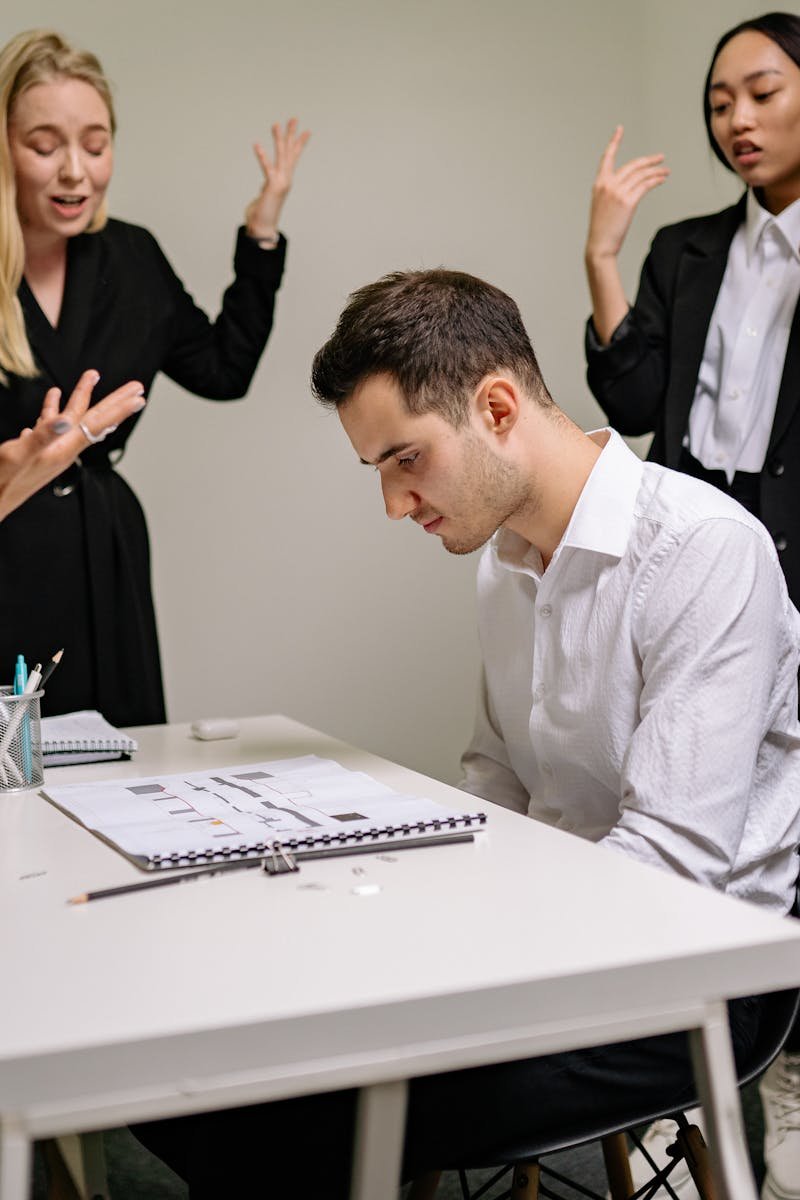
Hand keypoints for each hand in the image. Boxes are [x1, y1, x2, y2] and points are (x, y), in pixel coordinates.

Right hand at [0, 371, 145, 521]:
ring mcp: (51, 449)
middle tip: (137, 387)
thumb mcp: (20, 454)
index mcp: (63, 448)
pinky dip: (53, 409)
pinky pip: (51, 424)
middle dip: (116, 402)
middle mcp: (63, 448)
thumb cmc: (3, 481)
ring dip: (83, 398)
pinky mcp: (37, 449)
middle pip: (95, 420)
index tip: (139, 396)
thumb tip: (65, 419)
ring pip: (73, 418)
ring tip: (92, 378)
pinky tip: (53, 400)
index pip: (97, 423)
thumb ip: (43, 435)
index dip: (118, 408)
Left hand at [245, 117, 310, 240]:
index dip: (299, 143)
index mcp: (284, 179)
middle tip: (294, 118)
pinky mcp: (271, 186)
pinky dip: (262, 157)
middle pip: (289, 152)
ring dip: (278, 140)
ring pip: (281, 157)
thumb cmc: (262, 215)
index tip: (306, 130)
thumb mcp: (266, 196)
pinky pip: (267, 169)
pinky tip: (257, 145)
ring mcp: (280, 182)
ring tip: (276, 124)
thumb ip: (267, 188)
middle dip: (291, 134)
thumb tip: (265, 187)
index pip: (293, 157)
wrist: (263, 228)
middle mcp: (285, 179)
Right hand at [586, 126, 669, 261]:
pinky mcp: (628, 201)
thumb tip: (629, 187)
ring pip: (641, 174)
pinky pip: (645, 185)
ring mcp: (617, 192)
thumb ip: (612, 192)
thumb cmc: (601, 230)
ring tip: (665, 171)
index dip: (614, 142)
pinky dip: (656, 180)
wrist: (599, 246)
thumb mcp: (602, 206)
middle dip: (648, 160)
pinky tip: (662, 178)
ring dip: (656, 171)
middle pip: (632, 165)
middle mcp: (607, 185)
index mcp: (599, 184)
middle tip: (660, 158)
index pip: (607, 158)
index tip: (620, 129)